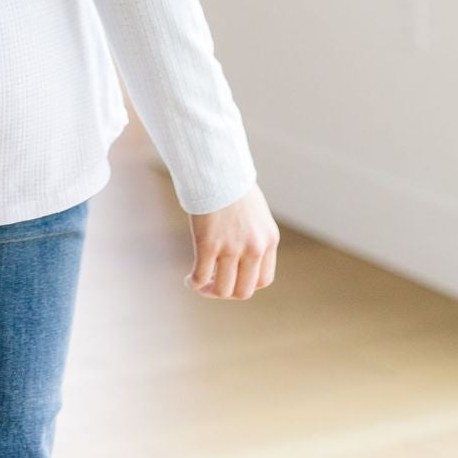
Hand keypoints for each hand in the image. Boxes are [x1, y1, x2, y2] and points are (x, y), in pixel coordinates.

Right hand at [186, 184, 278, 299]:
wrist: (217, 165)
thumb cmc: (231, 184)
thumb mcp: (255, 213)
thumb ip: (253, 234)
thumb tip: (239, 255)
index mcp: (269, 240)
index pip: (263, 280)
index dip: (246, 285)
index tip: (231, 279)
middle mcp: (254, 247)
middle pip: (244, 290)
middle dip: (227, 293)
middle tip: (213, 285)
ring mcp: (232, 247)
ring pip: (223, 289)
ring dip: (210, 292)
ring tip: (199, 284)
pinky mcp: (209, 243)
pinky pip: (202, 275)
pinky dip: (194, 283)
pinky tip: (188, 280)